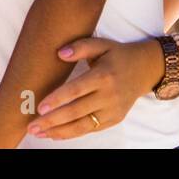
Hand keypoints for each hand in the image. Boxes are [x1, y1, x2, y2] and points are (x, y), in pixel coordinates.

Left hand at [26, 37, 162, 140]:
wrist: (146, 69)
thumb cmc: (118, 55)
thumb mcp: (102, 44)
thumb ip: (81, 47)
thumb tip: (60, 53)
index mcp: (103, 76)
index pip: (77, 90)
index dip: (58, 99)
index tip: (40, 106)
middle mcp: (109, 96)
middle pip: (76, 111)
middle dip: (53, 120)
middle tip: (32, 125)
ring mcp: (113, 110)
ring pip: (83, 125)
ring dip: (59, 132)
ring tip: (39, 133)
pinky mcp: (114, 119)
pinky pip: (90, 129)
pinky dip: (72, 133)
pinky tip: (55, 134)